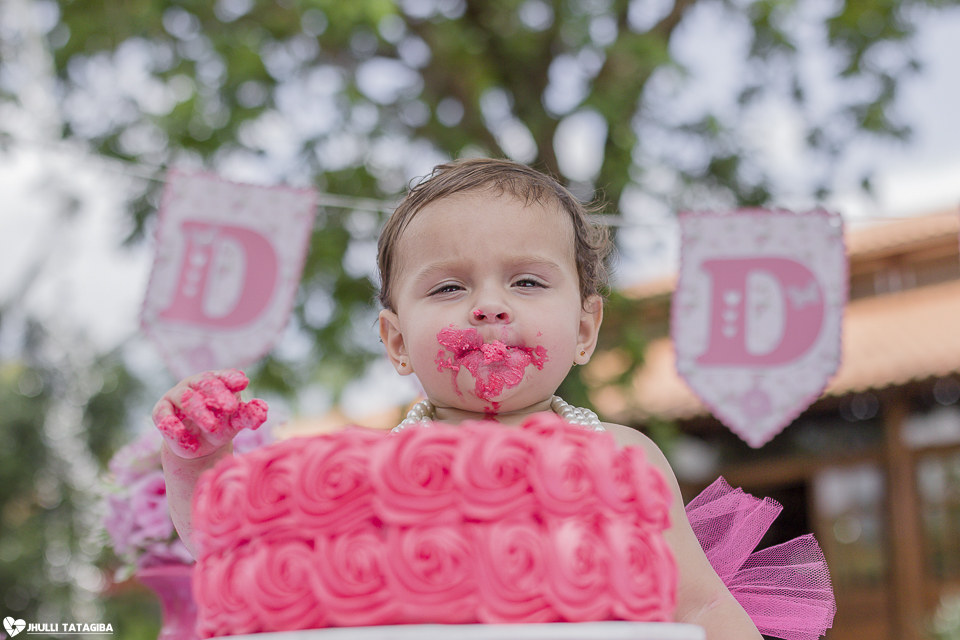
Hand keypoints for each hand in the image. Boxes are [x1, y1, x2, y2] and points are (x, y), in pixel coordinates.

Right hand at [152, 369, 267, 458]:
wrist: (197, 446)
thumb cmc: (220, 426)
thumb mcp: (234, 423)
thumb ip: (248, 416)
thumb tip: (262, 412)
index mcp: (216, 382)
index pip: (225, 376)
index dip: (232, 378)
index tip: (243, 382)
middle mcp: (195, 384)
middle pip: (206, 384)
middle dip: (219, 394)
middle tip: (231, 407)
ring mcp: (176, 396)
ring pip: (186, 398)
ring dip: (200, 412)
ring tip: (213, 427)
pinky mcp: (161, 411)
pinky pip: (164, 415)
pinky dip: (172, 425)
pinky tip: (184, 436)